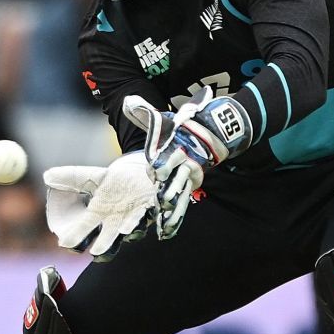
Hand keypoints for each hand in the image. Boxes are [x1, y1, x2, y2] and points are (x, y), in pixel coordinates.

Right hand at [43, 153, 156, 257]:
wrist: (140, 175)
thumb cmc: (115, 181)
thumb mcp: (91, 176)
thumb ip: (70, 177)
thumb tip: (47, 176)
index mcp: (100, 213)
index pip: (85, 227)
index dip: (75, 236)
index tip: (65, 243)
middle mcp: (117, 219)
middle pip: (109, 236)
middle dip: (104, 244)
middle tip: (95, 251)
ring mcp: (135, 215)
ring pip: (132, 228)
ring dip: (129, 230)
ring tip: (123, 231)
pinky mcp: (152, 207)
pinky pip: (152, 215)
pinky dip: (151, 217)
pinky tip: (148, 216)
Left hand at [126, 88, 251, 239]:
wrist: (206, 135)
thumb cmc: (178, 130)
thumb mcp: (161, 121)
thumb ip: (143, 113)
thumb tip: (127, 101)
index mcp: (173, 152)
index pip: (166, 161)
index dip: (161, 166)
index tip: (157, 171)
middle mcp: (180, 167)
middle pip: (174, 181)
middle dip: (168, 192)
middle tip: (163, 202)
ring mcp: (186, 180)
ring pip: (178, 197)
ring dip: (172, 212)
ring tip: (165, 227)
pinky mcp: (189, 188)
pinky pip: (181, 205)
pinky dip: (175, 218)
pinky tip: (167, 232)